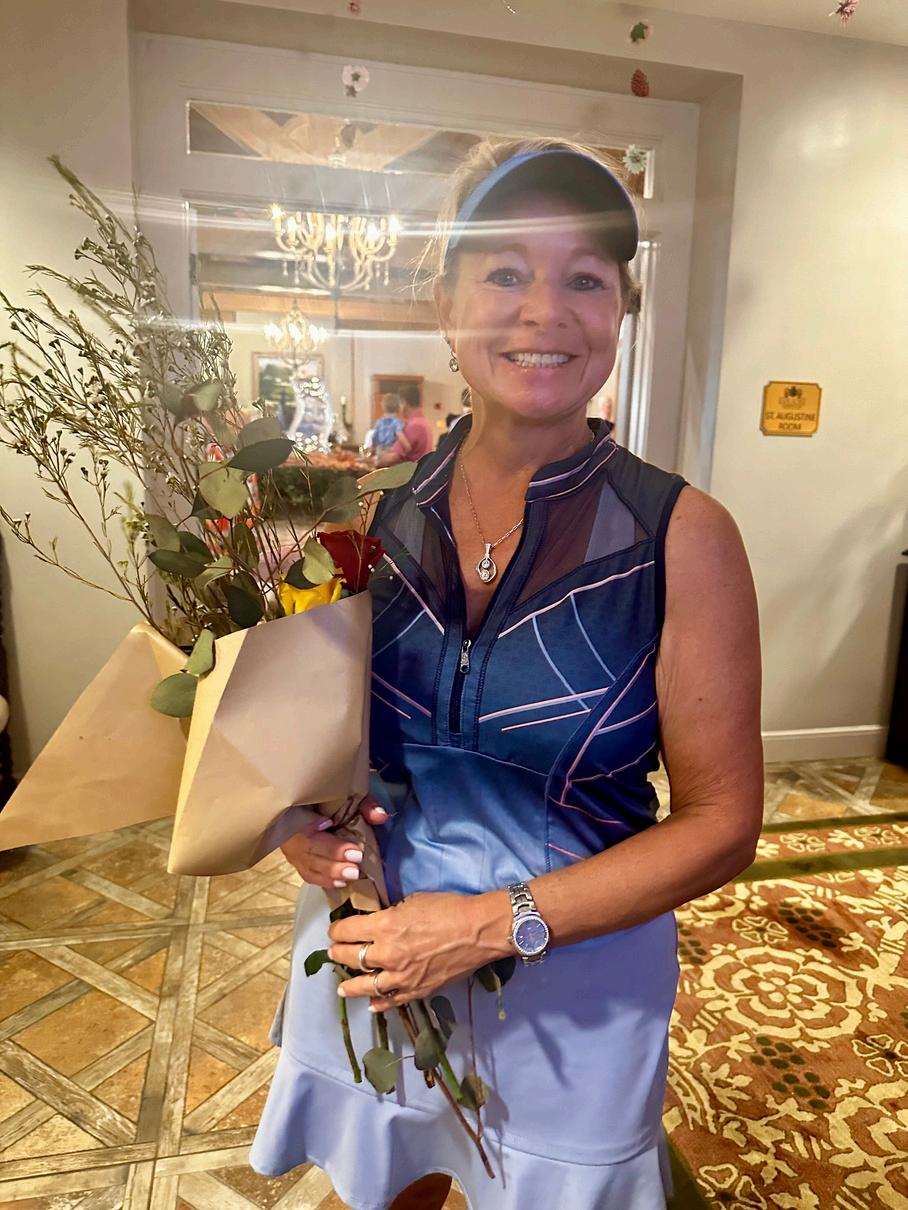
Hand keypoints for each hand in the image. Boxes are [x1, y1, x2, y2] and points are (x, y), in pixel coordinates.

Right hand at [280, 796, 388, 888]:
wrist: (309, 800)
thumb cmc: (327, 798)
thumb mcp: (348, 795)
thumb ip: (364, 805)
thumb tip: (380, 816)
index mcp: (298, 810)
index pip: (307, 827)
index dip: (329, 843)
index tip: (354, 850)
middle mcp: (290, 830)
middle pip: (308, 849)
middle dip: (334, 858)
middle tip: (356, 865)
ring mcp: (290, 846)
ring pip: (307, 864)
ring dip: (330, 872)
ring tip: (352, 875)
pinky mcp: (297, 859)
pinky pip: (307, 872)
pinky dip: (323, 879)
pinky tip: (340, 883)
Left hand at [327, 889, 510, 1011]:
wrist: (477, 931)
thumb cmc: (448, 908)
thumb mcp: (413, 901)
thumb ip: (391, 915)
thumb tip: (380, 923)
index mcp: (383, 925)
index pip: (347, 930)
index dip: (337, 930)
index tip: (334, 931)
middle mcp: (386, 953)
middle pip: (351, 957)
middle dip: (339, 953)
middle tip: (334, 952)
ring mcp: (400, 976)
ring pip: (365, 985)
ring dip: (350, 985)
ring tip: (342, 987)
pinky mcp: (416, 990)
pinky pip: (390, 1000)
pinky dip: (378, 1003)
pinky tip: (371, 1004)